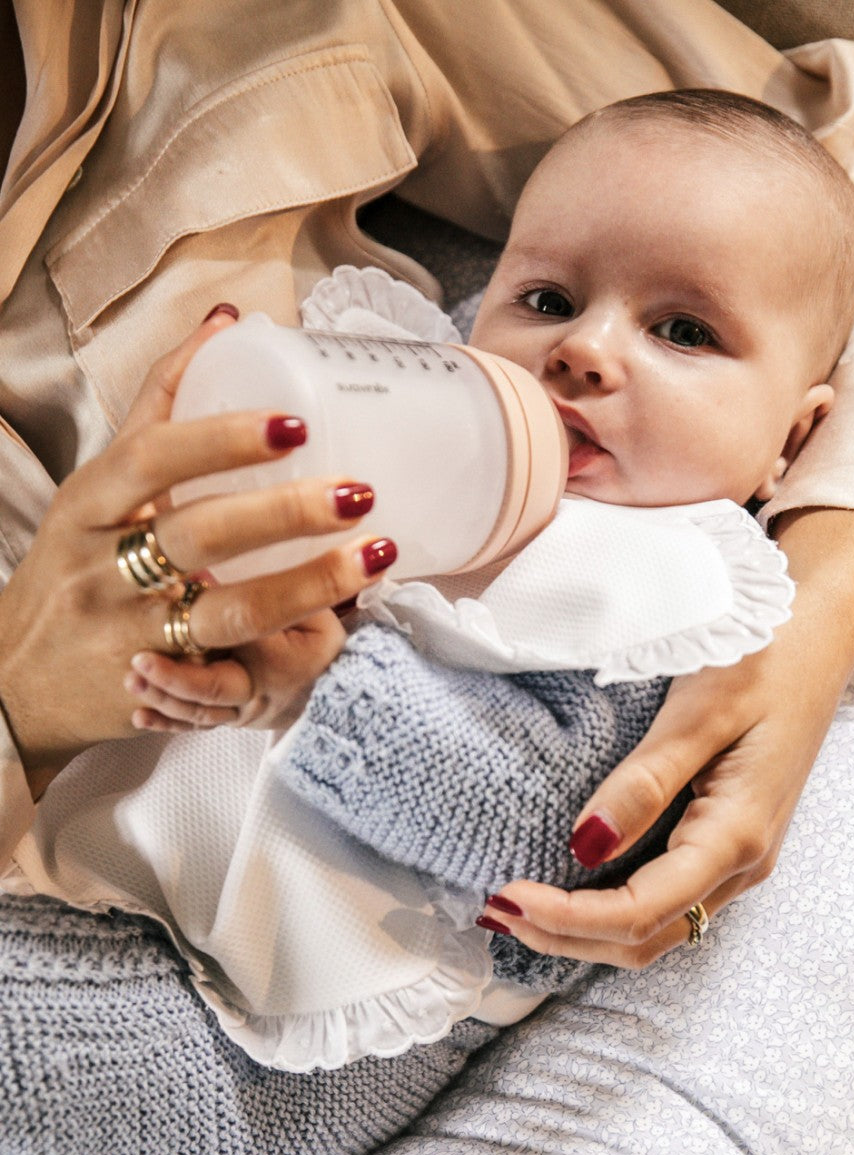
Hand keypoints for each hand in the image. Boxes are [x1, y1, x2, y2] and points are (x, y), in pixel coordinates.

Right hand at [0, 312, 394, 794]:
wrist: (19, 679)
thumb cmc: (73, 565)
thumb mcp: (97, 487)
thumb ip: (160, 408)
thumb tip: (224, 323)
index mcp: (89, 502)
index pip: (152, 457)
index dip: (222, 438)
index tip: (294, 424)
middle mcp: (104, 566)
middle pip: (199, 533)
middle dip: (284, 513)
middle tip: (358, 492)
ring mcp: (134, 632)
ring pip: (227, 610)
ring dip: (307, 584)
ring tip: (373, 556)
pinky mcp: (163, 686)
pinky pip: (233, 667)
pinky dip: (286, 644)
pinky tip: (339, 624)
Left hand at [483, 508, 853, 967]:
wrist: (818, 634)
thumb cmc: (766, 659)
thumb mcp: (701, 709)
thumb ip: (646, 781)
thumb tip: (586, 847)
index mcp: (738, 835)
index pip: (641, 912)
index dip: (568, 918)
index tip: (505, 894)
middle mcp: (742, 864)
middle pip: (644, 939)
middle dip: (565, 937)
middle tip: (493, 909)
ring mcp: (736, 860)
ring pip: (654, 930)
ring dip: (582, 931)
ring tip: (516, 905)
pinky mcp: (724, 844)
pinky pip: (664, 901)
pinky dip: (606, 908)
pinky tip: (566, 885)